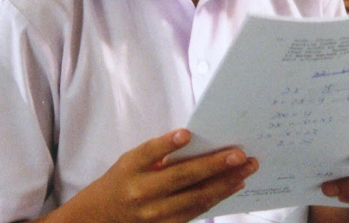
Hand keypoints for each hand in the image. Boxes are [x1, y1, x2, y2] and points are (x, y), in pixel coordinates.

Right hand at [65, 128, 257, 222]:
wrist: (102, 217)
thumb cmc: (124, 180)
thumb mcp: (131, 161)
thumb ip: (158, 153)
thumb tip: (198, 141)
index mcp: (131, 169)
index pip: (149, 153)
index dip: (167, 144)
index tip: (187, 133)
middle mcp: (142, 193)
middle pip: (182, 177)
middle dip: (214, 165)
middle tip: (240, 154)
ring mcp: (155, 214)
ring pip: (196, 197)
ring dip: (225, 182)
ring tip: (246, 168)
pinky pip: (198, 211)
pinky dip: (219, 196)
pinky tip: (235, 184)